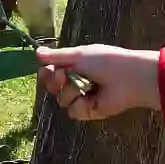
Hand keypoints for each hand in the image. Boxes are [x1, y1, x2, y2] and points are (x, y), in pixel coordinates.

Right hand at [35, 45, 161, 120]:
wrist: (128, 77)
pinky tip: (91, 98)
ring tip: (83, 86)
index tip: (47, 69)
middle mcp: (77, 82)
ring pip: (61, 100)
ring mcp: (83, 97)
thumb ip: (57, 56)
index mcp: (75, 66)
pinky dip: (80, 104)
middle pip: (53, 87)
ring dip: (69, 92)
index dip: (46, 73)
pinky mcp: (90, 111)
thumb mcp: (79, 55)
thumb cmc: (106, 61)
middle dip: (54, 82)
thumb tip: (37, 52)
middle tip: (62, 76)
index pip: (51, 72)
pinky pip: (73, 111)